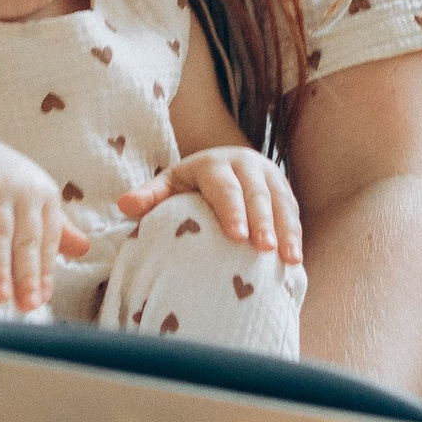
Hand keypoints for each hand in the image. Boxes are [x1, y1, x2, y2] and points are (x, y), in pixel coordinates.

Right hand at [0, 128, 93, 313]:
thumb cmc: (2, 182)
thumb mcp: (33, 199)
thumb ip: (56, 227)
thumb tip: (85, 249)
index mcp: (45, 197)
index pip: (49, 240)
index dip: (46, 271)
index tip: (42, 299)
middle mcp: (23, 192)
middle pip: (27, 240)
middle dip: (28, 274)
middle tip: (28, 305)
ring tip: (0, 296)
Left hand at [120, 146, 303, 265]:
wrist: (222, 165)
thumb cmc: (189, 185)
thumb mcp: (168, 184)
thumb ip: (149, 196)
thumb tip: (125, 205)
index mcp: (215, 163)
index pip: (224, 187)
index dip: (232, 210)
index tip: (235, 235)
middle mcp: (246, 164)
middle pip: (257, 194)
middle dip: (263, 222)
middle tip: (263, 249)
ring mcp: (269, 176)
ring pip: (281, 202)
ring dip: (286, 230)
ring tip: (290, 258)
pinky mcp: (284, 190)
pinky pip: (293, 212)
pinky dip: (295, 234)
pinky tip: (295, 258)